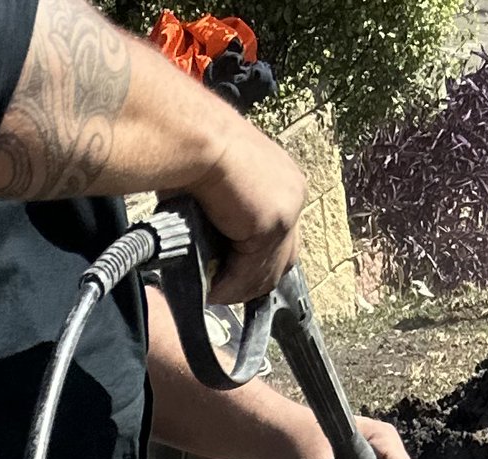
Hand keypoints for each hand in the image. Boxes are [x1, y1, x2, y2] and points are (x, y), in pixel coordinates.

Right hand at [190, 107, 306, 307]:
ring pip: (267, 271)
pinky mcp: (272, 225)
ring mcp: (287, 210)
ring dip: (239, 288)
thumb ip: (229, 215)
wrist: (194, 137)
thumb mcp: (221, 185)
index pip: (282, 237)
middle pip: (283, 259)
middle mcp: (293, 193)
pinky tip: (210, 289)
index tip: (233, 277)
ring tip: (213, 293)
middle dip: (253, 281)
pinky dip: (230, 286)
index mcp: (283, 179)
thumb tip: (218, 249)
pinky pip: (251, 271)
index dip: (258, 262)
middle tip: (224, 292)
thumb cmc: (194, 151)